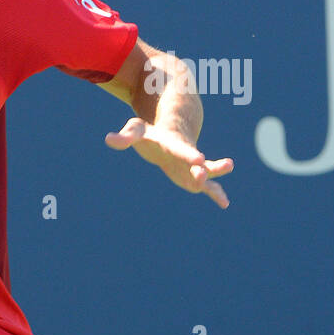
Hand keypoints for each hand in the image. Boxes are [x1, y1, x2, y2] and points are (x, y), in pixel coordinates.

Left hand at [105, 117, 233, 208]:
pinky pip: (208, 186)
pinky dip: (216, 193)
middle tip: (206, 172)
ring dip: (215, 178)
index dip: (189, 154)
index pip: (180, 149)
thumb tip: (109, 139)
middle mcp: (186, 155)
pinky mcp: (194, 176)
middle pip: (197, 163)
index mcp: (173, 143)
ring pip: (207, 173)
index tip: (199, 159)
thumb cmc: (150, 133)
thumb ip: (126, 136)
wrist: (168, 134)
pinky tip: (225, 203)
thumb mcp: (136, 130)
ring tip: (224, 193)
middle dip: (204, 168)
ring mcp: (192, 166)